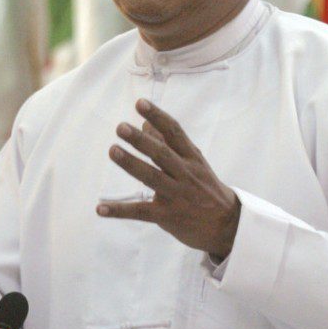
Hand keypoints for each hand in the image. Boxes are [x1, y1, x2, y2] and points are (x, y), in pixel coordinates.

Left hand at [96, 99, 240, 259]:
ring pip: (151, 177)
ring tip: (113, 150)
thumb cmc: (205, 188)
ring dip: (131, 164)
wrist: (227, 225)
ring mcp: (177, 196)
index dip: (158, 117)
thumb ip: (170, 144)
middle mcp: (186, 174)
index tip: (140, 103)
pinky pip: (140, 212)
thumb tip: (144, 123)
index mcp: (192, 158)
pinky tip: (100, 208)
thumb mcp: (194, 163)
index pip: (175, 133)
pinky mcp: (167, 216)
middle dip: (141, 140)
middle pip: (162, 154)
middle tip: (121, 127)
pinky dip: (120, 210)